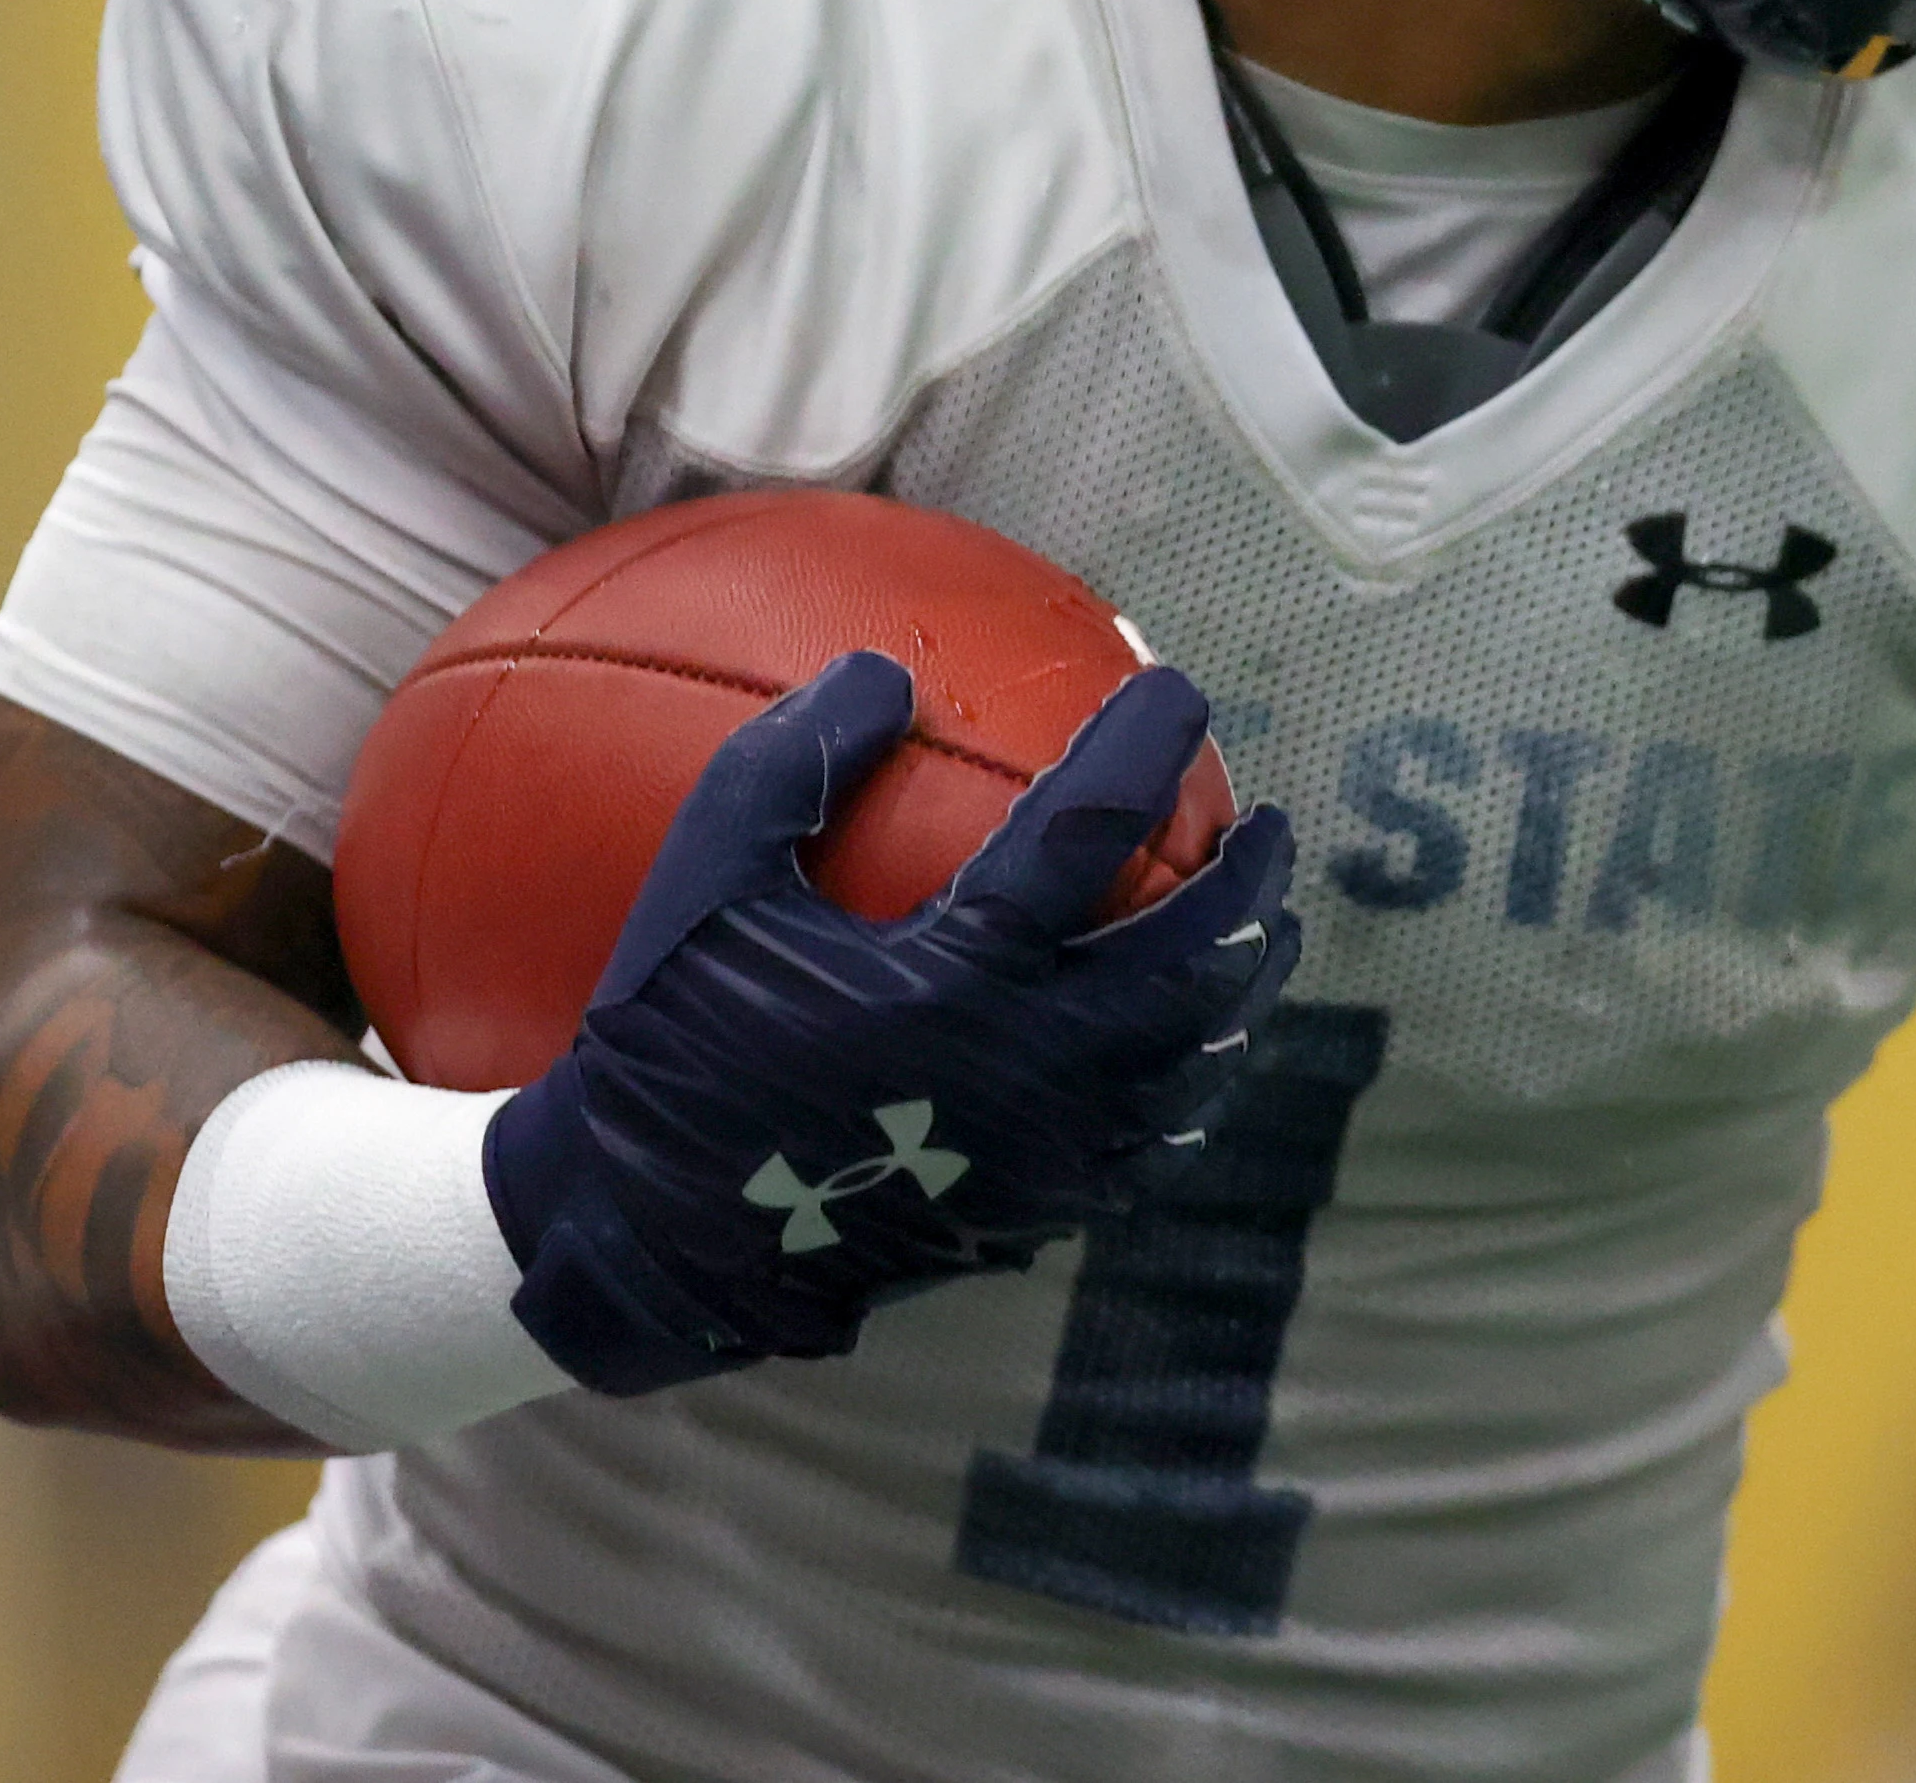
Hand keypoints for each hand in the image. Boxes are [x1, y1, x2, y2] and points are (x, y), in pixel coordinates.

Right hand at [476, 652, 1297, 1395]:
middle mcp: (1025, 1073)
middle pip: (1193, 961)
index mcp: (950, 983)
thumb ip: (788, 768)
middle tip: (1263, 823)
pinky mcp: (1037, 1213)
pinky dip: (1194, 1076)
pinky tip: (1193, 1041)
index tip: (1178, 691)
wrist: (652, 1248)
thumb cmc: (666, 1054)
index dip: (1146, 750)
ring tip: (1262, 924)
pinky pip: (1154, 1139)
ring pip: (1194, 1060)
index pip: (1089, 836)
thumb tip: (883, 668)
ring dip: (1242, 982)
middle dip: (1247, 882)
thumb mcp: (698, 893)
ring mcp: (1044, 1155)